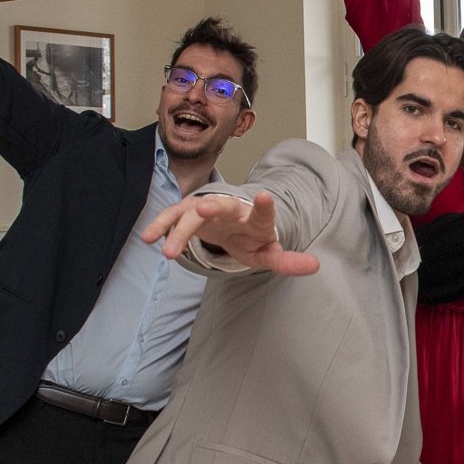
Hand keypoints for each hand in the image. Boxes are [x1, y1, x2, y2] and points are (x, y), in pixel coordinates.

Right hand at [141, 192, 319, 275]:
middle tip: (201, 209)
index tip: (263, 196)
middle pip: (221, 206)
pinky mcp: (188, 214)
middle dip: (211, 207)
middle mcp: (230, 209)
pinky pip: (173, 219)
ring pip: (191, 216)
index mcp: (255, 218)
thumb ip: (288, 261)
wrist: (233, 225)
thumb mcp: (270, 253)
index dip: (264, 205)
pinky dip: (160, 227)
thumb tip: (315, 267)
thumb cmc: (253, 238)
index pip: (262, 212)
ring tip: (167, 251)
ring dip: (179, 230)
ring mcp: (206, 210)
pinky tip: (147, 238)